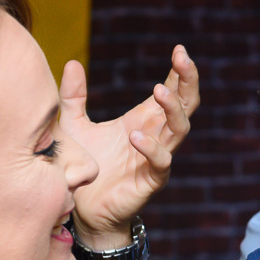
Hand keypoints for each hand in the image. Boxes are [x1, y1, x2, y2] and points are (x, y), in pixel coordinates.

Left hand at [63, 45, 197, 245]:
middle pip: (186, 104)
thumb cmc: (81, 167)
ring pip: (180, 129)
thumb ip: (73, 97)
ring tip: (159, 89)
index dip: (178, 71)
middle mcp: (155, 135)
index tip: (179, 49)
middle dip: (188, 81)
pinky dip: (151, 148)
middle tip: (183, 59)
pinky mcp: (150, 181)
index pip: (171, 90)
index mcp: (142, 120)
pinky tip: (135, 136)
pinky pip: (161, 162)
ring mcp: (156, 158)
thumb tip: (72, 62)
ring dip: (173, 108)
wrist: (80, 210)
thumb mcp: (72, 125)